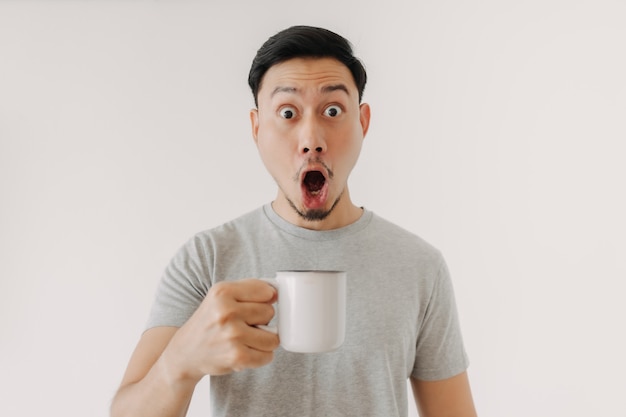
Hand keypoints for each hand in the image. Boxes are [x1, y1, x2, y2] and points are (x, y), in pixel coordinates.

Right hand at [160, 278, 278, 381]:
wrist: (185, 353)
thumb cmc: (209, 322)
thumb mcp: (221, 296)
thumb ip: (248, 290)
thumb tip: (276, 293)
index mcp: (223, 291)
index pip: (266, 291)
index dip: (265, 300)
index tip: (254, 305)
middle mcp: (226, 311)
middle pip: (270, 313)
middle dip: (262, 321)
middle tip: (244, 325)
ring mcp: (232, 334)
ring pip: (273, 337)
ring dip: (263, 341)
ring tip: (246, 339)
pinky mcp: (237, 356)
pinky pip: (268, 356)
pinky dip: (260, 356)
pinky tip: (245, 351)